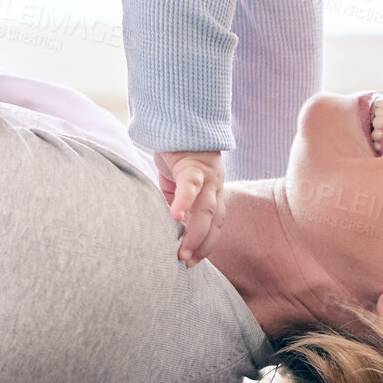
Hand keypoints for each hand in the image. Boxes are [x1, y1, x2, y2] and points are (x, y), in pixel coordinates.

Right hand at [156, 150, 225, 266]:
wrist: (177, 118)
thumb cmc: (175, 150)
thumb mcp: (176, 181)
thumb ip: (176, 200)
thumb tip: (167, 224)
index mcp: (212, 190)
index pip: (215, 224)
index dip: (206, 244)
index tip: (194, 262)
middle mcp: (215, 185)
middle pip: (215, 222)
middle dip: (203, 246)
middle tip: (187, 264)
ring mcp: (207, 175)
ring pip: (206, 211)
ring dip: (195, 235)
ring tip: (182, 253)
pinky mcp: (192, 164)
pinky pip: (190, 186)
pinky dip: (184, 203)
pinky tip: (175, 218)